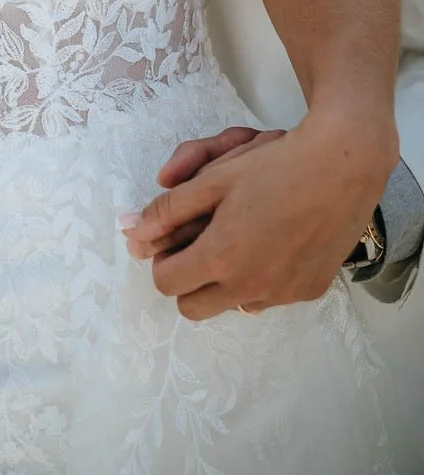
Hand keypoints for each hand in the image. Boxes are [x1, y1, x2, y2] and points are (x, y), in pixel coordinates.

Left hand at [121, 112, 394, 319]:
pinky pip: (269, 298)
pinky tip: (272, 242)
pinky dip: (261, 279)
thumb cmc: (273, 166)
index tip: (173, 239)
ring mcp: (282, 294)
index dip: (163, 260)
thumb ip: (169, 210)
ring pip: (232, 305)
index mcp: (221, 256)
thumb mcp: (214, 179)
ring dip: (225, 281)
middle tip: (200, 243)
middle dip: (188, 280)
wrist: (341, 167)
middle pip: (193, 308)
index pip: (166, 284)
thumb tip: (133, 232)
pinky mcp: (308, 291)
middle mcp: (250, 286)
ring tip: (239, 238)